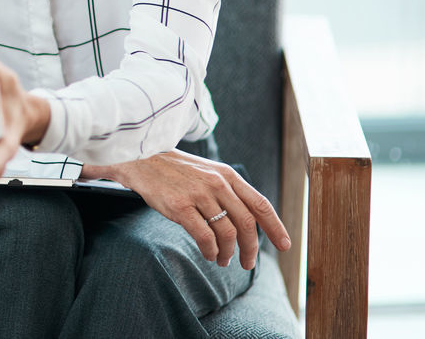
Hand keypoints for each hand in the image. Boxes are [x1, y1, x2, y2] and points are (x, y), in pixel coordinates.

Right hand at [82, 150, 290, 269]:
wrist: (140, 159)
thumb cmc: (174, 169)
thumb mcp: (206, 172)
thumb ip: (227, 191)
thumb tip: (248, 221)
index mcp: (227, 174)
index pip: (260, 204)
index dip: (275, 227)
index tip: (285, 245)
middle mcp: (217, 183)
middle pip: (246, 223)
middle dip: (251, 249)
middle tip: (248, 264)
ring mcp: (198, 194)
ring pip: (227, 233)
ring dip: (229, 253)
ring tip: (222, 260)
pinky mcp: (180, 206)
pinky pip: (204, 236)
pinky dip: (210, 250)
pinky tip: (208, 253)